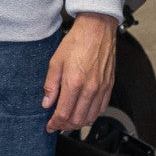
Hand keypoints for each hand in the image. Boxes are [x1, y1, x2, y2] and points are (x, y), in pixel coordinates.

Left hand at [41, 12, 116, 131]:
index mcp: (74, 82)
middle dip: (65, 126)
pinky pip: (101, 109)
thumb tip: (46, 102)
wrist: (97, 29)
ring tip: (69, 119)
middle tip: (57, 124)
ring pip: (90, 117)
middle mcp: (89, 88)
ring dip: (78, 123)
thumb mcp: (56, 61)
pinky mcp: (109, 86)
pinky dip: (91, 115)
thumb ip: (50, 85)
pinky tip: (84, 111)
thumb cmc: (77, 41)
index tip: (50, 125)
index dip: (54, 124)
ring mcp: (101, 88)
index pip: (63, 113)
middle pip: (77, 120)